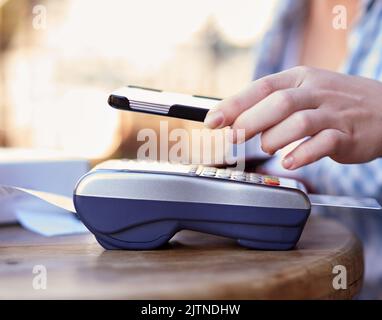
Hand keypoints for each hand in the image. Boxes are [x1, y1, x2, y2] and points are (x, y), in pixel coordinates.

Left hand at [204, 66, 381, 169]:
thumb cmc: (333, 104)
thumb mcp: (303, 92)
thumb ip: (270, 104)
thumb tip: (233, 119)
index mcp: (299, 79)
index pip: (261, 87)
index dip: (234, 104)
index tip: (212, 121)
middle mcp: (315, 92)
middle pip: (278, 103)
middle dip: (249, 121)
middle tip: (233, 137)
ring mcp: (333, 113)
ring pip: (299, 122)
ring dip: (274, 138)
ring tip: (267, 148)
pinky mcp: (347, 135)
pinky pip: (323, 143)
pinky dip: (302, 154)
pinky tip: (289, 162)